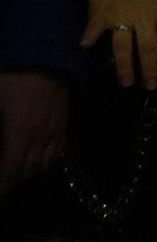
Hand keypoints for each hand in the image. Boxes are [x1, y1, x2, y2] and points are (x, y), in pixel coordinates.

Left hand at [0, 72, 69, 197]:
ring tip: (18, 175)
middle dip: (14, 182)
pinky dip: (46, 160)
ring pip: (44, 163)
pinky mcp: (65, 122)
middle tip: (4, 184)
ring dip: (30, 173)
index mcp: (20, 134)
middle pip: (28, 172)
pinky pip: (58, 150)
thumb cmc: (13, 75)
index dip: (4, 187)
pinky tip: (39, 159)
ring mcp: (55, 130)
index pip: (12, 172)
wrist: (47, 54)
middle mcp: (41, 138)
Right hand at [83, 0, 156, 90]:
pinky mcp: (101, 13)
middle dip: (150, 67)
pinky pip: (95, 27)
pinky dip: (90, 36)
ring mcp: (121, 15)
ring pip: (123, 43)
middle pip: (147, 44)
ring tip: (126, 83)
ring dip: (124, 64)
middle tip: (152, 86)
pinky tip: (86, 46)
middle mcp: (143, 15)